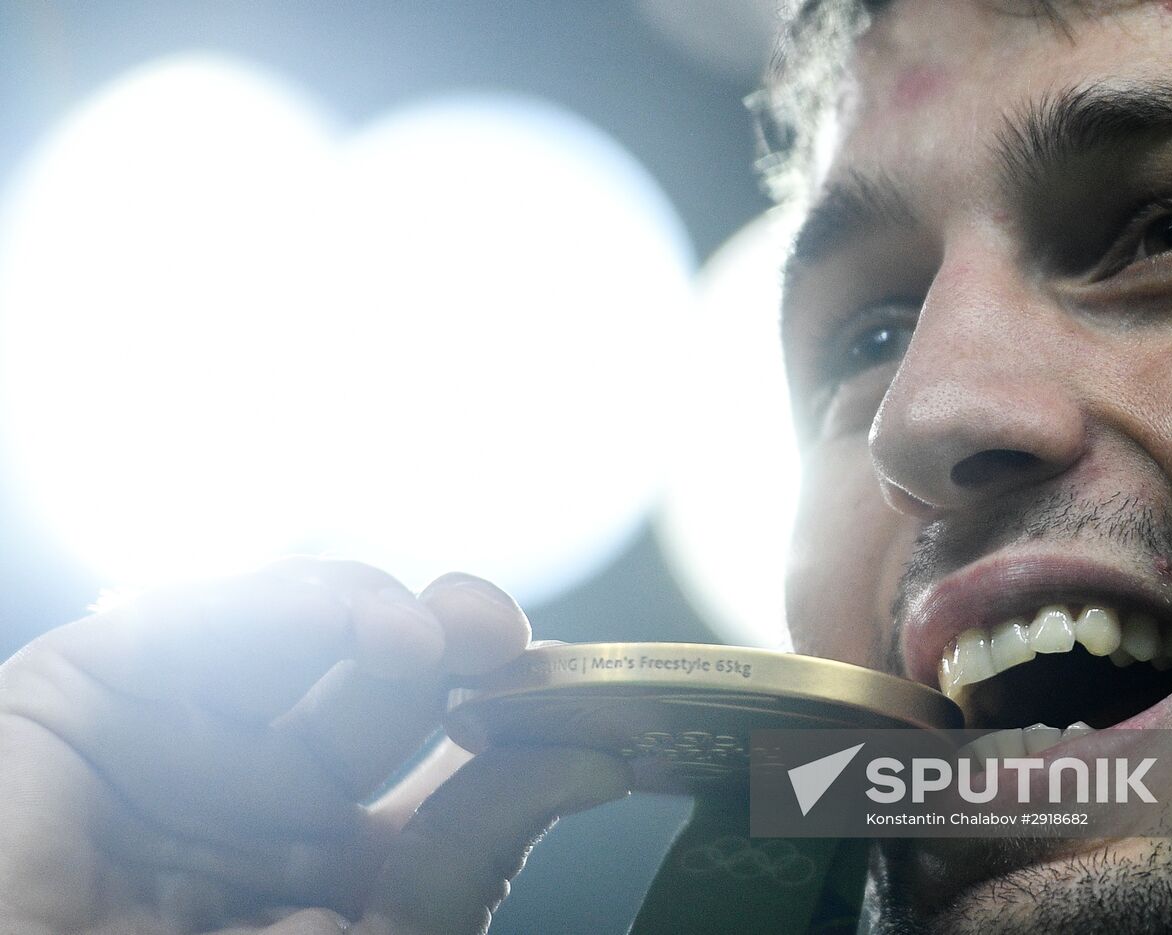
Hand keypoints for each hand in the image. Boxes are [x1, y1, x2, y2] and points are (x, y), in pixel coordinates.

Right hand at [0, 559, 630, 933]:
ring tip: (429, 635)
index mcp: (328, 891)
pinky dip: (280, 600)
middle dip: (470, 653)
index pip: (453, 804)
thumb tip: (575, 777)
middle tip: (514, 643)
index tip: (608, 749)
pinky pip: (198, 618)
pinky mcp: (93, 690)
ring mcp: (183, 744)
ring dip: (389, 613)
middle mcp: (263, 809)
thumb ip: (452, 877)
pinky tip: (344, 617)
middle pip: (398, 697)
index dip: (531, 764)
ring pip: (312, 635)